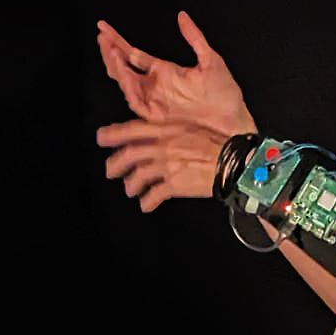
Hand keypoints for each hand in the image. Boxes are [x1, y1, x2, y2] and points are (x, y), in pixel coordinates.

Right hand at [96, 12, 254, 136]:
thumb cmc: (225, 96)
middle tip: (102, 35)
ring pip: (125, 82)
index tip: (103, 27)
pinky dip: (127, 87)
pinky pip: (135, 100)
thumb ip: (195, 37)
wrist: (233, 122)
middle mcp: (154, 86)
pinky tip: (124, 72)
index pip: (134, 54)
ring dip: (116, 66)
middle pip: (123, 67)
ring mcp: (153, 100)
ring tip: (111, 50)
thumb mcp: (211, 60)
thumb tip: (182, 15)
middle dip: (110, 51)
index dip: (118, 41)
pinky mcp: (155, 115)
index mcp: (164, 71)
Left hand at [97, 118, 230, 211]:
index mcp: (167, 130)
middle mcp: (163, 147)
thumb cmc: (218, 144)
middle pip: (129, 154)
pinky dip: (146, 202)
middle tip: (110, 171)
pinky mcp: (174, 185)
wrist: (234, 162)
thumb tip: (157, 137)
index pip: (132, 130)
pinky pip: (153, 195)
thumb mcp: (191, 128)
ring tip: (130, 191)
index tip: (101, 138)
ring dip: (130, 185)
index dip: (113, 134)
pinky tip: (146, 206)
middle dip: (115, 164)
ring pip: (137, 176)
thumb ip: (171, 132)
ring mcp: (167, 166)